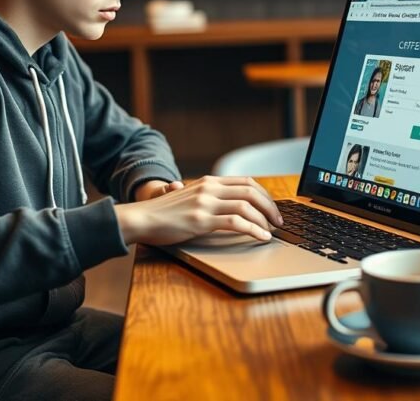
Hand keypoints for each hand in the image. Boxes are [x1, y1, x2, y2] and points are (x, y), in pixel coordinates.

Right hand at [113, 176, 282, 245]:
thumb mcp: (189, 198)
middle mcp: (209, 188)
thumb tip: (233, 207)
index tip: (272, 208)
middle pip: (251, 191)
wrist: (140, 218)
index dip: (264, 195)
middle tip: (279, 221)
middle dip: (270, 207)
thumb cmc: (164, 213)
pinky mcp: (201, 220)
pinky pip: (236, 222)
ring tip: (272, 232)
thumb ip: (209, 198)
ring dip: (264, 220)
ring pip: (247, 206)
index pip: (246, 182)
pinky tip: (261, 237)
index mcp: (208, 181)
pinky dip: (253, 230)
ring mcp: (205, 203)